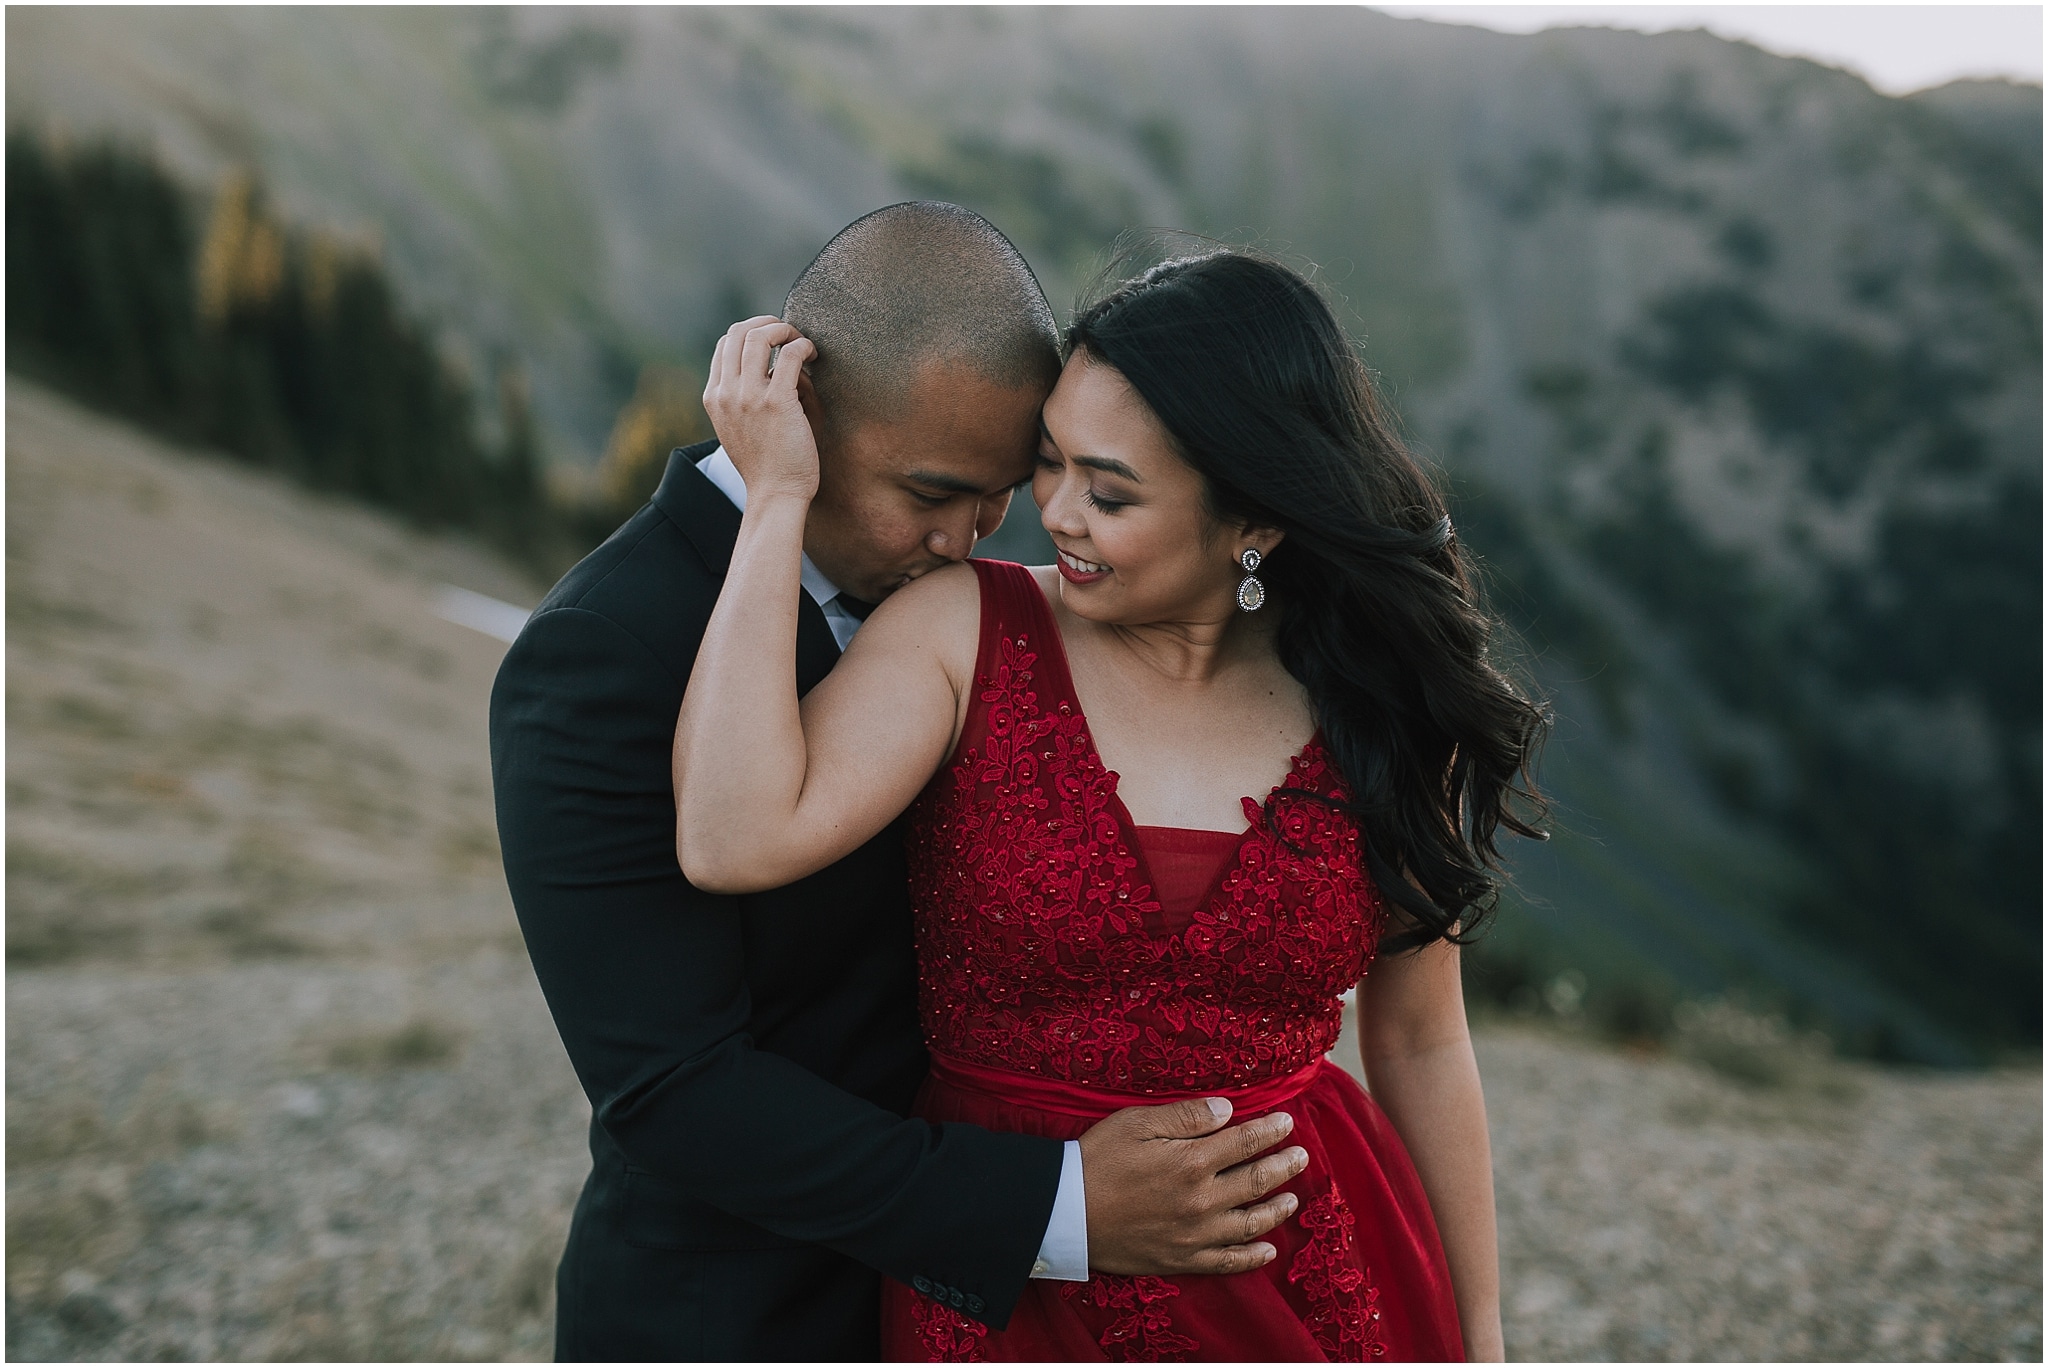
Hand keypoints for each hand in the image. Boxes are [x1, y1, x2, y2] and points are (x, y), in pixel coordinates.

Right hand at [701, 316, 820, 503]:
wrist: (775, 494)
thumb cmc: (767, 463)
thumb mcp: (743, 426)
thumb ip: (750, 393)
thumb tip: (782, 363)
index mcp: (714, 397)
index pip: (724, 344)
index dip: (750, 332)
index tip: (773, 341)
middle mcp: (726, 393)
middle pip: (738, 332)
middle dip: (767, 323)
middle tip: (789, 333)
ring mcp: (748, 396)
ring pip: (759, 336)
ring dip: (785, 330)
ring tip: (802, 342)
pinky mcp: (776, 402)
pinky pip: (790, 355)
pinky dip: (803, 346)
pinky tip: (813, 355)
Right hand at [1078, 1097, 1308, 1275]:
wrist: (1063, 1212)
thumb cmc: (1096, 1159)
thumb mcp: (1137, 1123)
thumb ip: (1187, 1116)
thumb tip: (1229, 1110)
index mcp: (1192, 1162)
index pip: (1246, 1143)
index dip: (1271, 1131)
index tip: (1287, 1123)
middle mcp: (1202, 1201)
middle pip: (1257, 1181)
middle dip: (1284, 1166)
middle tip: (1301, 1155)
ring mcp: (1195, 1235)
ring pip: (1251, 1223)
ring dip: (1277, 1208)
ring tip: (1292, 1197)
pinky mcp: (1182, 1260)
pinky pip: (1228, 1262)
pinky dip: (1253, 1257)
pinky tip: (1268, 1249)